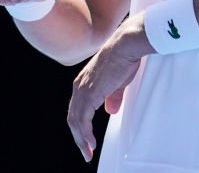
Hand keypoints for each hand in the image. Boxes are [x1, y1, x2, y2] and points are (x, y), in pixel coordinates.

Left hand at [66, 15, 151, 161]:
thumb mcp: (117, 82)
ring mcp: (82, 89)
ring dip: (81, 139)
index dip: (81, 127)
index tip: (87, 142)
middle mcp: (79, 86)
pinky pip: (82, 118)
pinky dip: (84, 133)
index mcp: (83, 83)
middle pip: (73, 118)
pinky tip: (90, 142)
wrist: (125, 46)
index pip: (77, 110)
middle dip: (79, 138)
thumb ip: (112, 97)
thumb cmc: (123, 59)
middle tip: (86, 153)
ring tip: (88, 152)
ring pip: (75, 120)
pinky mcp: (89, 93)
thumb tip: (110, 110)